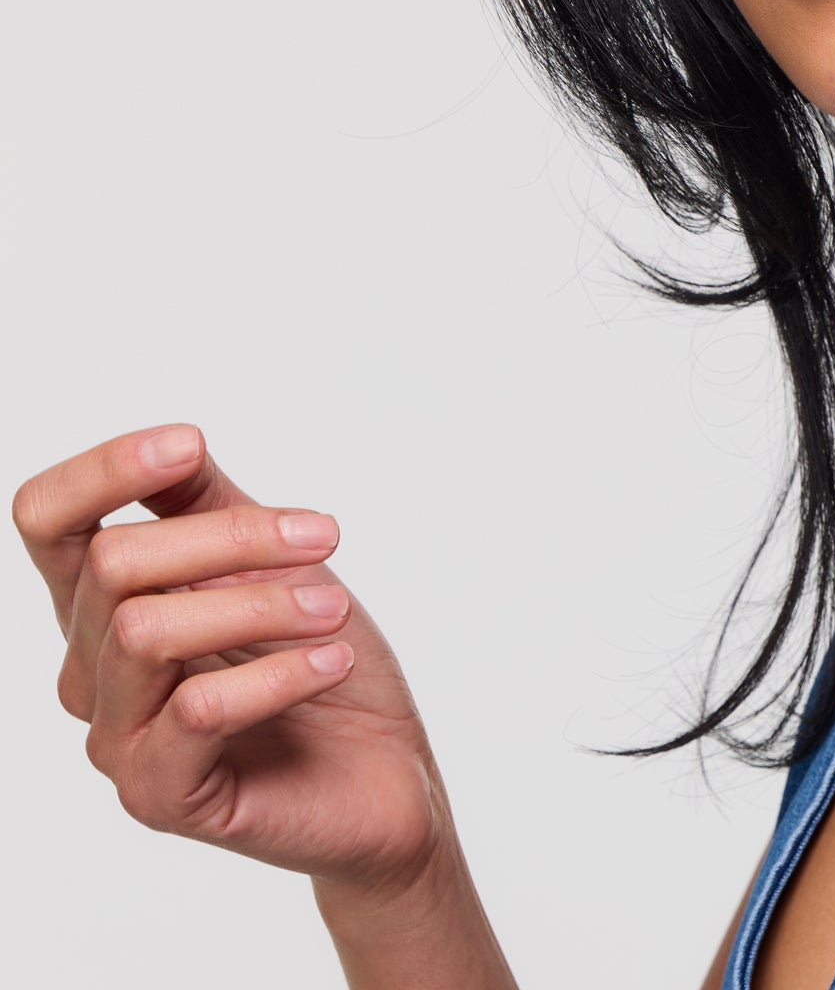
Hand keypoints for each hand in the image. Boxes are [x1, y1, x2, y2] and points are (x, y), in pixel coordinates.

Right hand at [14, 424, 445, 894]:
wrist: (380, 770)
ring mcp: (117, 737)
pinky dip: (279, 674)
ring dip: (260, 604)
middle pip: (114, 564)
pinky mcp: (159, 796)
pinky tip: (331, 663)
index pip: (48, 521)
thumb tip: (177, 444)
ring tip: (334, 610)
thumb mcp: (274, 560)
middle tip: (325, 536)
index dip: (101, 472)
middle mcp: (92, 670)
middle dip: (234, 536)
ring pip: (145, 632)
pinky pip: (197, 713)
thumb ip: (213, 506)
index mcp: (107, 603)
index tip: (189, 446)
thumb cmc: (320, 655)